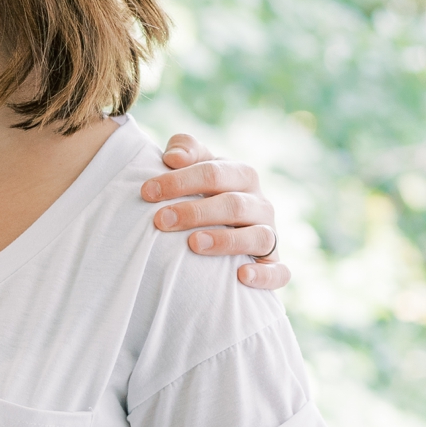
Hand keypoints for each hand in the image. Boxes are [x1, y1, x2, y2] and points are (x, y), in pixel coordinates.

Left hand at [141, 134, 289, 290]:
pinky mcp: (272, 264)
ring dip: (226, 241)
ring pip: (259, 236)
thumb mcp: (195, 166)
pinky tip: (241, 276)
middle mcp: (260, 204)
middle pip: (233, 204)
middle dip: (195, 212)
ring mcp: (269, 234)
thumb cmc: (202, 191)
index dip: (180, 181)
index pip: (214, 173)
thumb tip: (173, 157)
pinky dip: (264, 275)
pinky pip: (278, 272)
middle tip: (161, 220)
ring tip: (194, 244)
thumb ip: (185, 149)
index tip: (147, 192)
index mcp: (242, 175)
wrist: (222, 225)